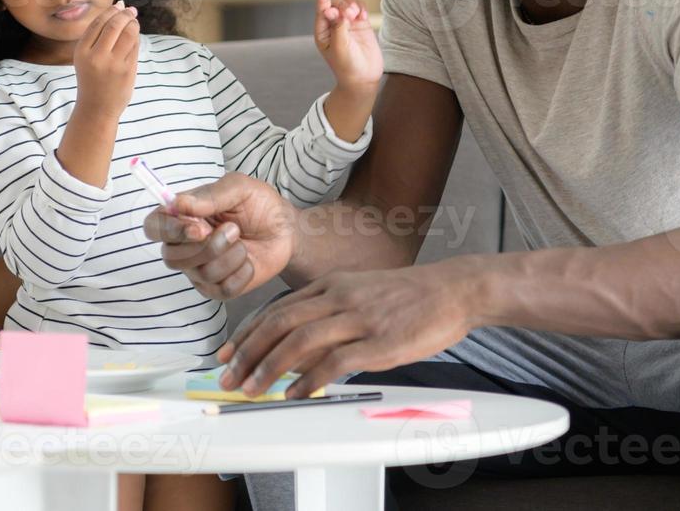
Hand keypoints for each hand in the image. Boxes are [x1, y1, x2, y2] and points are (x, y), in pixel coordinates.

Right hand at [73, 0, 139, 117]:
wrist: (96, 108)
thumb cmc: (92, 78)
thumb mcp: (86, 57)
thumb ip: (99, 35)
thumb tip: (120, 5)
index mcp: (82, 51)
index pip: (99, 23)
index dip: (112, 11)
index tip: (120, 6)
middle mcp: (96, 56)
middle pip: (115, 25)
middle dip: (125, 14)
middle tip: (131, 11)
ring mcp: (113, 64)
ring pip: (128, 34)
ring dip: (134, 24)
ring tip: (134, 22)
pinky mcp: (127, 70)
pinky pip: (135, 47)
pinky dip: (136, 38)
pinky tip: (134, 37)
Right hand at [143, 173, 296, 299]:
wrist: (285, 228)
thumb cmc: (258, 204)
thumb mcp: (239, 188)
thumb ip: (210, 195)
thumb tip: (179, 203)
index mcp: (182, 216)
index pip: (153, 227)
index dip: (169, 231)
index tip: (198, 228)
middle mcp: (185, 245)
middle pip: (172, 257)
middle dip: (207, 246)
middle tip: (233, 230)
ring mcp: (200, 269)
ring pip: (200, 274)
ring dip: (230, 256)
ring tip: (244, 241)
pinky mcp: (219, 288)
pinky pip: (222, 290)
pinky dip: (242, 273)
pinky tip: (249, 260)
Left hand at [217, 261, 470, 398]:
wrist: (452, 290)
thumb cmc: (408, 296)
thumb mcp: (360, 292)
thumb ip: (329, 312)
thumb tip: (299, 345)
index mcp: (331, 284)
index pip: (277, 308)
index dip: (246, 332)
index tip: (227, 352)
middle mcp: (338, 297)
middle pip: (279, 322)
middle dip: (247, 351)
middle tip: (228, 375)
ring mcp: (359, 318)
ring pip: (300, 340)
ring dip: (269, 367)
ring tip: (252, 389)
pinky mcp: (379, 341)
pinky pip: (335, 361)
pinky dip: (310, 379)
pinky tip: (295, 393)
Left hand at [314, 0, 382, 91]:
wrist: (363, 78)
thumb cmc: (347, 66)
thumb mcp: (339, 48)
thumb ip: (338, 27)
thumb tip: (335, 9)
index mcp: (322, 32)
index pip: (321, 10)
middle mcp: (333, 25)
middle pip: (335, 3)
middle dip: (342, 4)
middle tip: (350, 15)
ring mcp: (347, 23)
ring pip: (348, 2)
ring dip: (352, 3)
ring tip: (356, 15)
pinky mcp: (360, 24)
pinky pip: (360, 7)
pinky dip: (362, 7)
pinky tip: (363, 17)